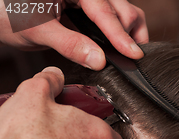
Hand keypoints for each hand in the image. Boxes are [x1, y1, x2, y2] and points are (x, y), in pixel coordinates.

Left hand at [0, 0, 147, 68]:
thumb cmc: (8, 13)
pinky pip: (110, 17)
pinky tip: (117, 48)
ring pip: (120, 9)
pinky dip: (117, 33)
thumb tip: (98, 60)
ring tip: (127, 52)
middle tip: (131, 58)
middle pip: (119, 6)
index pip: (103, 9)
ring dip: (127, 31)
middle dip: (128, 31)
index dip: (119, 34)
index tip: (133, 54)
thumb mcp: (37, 30)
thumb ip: (69, 44)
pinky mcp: (86, 7)